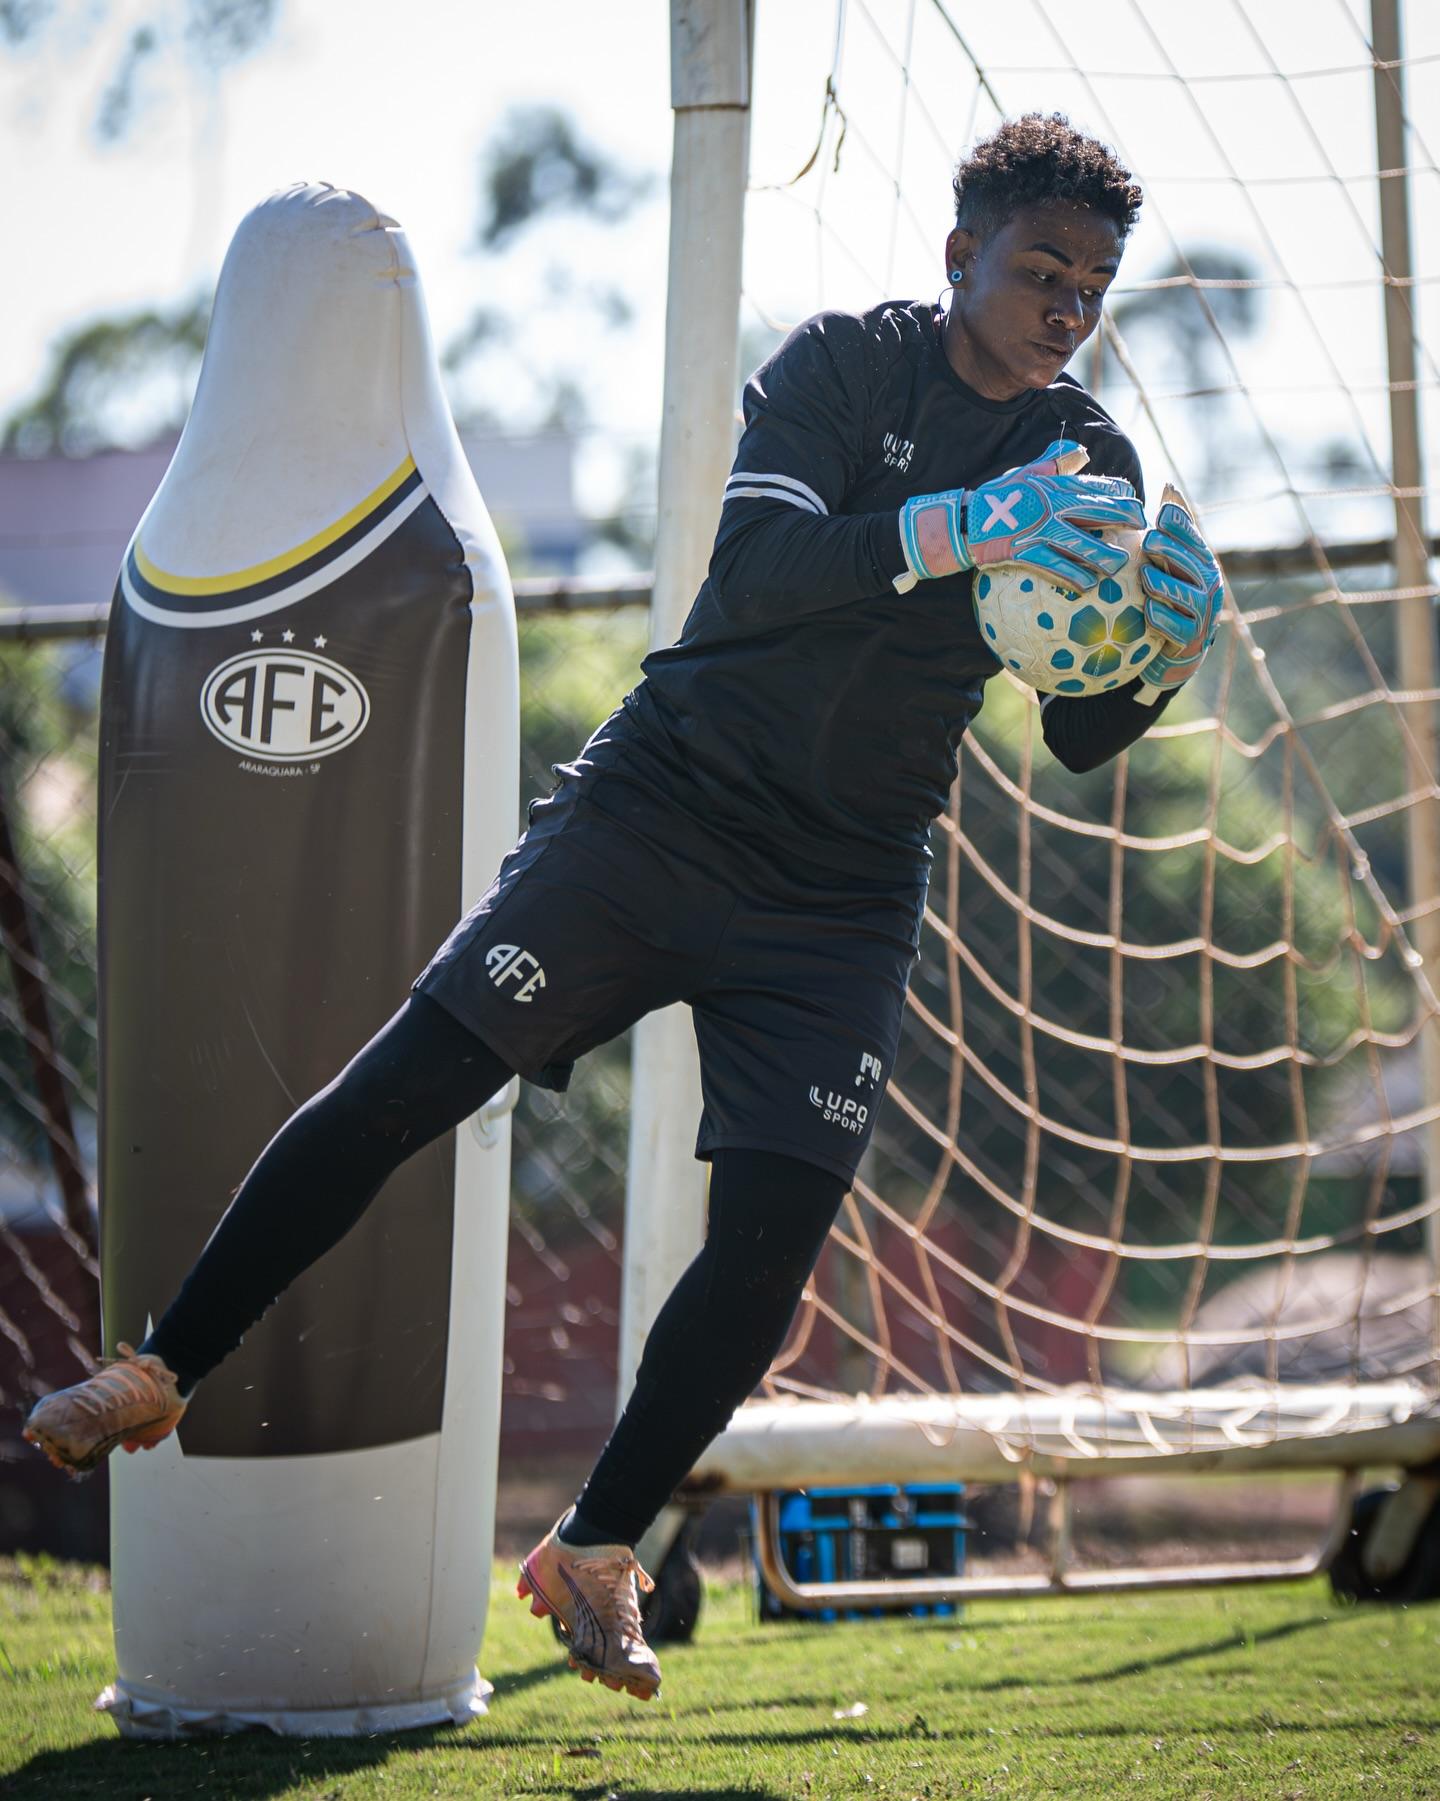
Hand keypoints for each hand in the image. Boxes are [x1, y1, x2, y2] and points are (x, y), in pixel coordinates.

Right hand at [894, 439, 1145, 594]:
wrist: (966, 521)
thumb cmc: (998, 498)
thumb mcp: (1027, 474)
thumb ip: (1055, 463)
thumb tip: (1081, 451)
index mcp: (1056, 486)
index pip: (1098, 486)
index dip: (1121, 494)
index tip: (1135, 501)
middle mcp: (1053, 507)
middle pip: (1101, 513)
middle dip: (1126, 520)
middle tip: (1141, 530)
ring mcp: (1041, 531)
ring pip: (1085, 546)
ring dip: (1106, 557)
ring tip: (1119, 564)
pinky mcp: (1028, 553)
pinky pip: (1058, 568)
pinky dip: (1075, 578)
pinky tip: (1088, 585)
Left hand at [1134, 485, 1223, 702]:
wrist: (1178, 647)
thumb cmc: (1170, 593)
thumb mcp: (1171, 561)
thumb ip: (1171, 530)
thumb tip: (1168, 486)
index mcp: (1201, 561)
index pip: (1193, 538)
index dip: (1180, 524)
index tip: (1160, 513)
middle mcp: (1207, 585)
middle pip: (1192, 563)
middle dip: (1171, 551)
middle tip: (1148, 541)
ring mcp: (1201, 613)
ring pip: (1186, 596)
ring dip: (1165, 585)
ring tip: (1145, 577)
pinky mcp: (1189, 638)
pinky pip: (1177, 627)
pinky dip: (1162, 619)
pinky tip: (1146, 612)